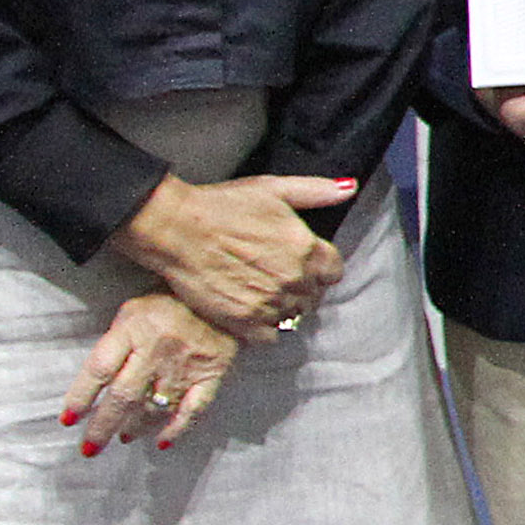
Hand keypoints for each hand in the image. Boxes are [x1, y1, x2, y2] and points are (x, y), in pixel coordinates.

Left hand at [64, 292, 242, 453]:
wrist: (222, 296)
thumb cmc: (169, 303)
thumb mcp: (132, 310)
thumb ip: (115, 342)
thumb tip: (96, 383)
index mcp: (133, 329)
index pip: (99, 369)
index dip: (80, 397)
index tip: (68, 419)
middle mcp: (156, 350)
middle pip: (123, 396)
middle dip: (103, 426)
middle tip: (90, 448)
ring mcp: (186, 364)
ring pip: (155, 407)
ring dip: (136, 427)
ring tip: (125, 435)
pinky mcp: (212, 373)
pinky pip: (194, 409)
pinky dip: (178, 428)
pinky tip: (163, 442)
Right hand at [107, 170, 354, 340]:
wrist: (176, 229)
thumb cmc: (221, 206)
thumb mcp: (273, 189)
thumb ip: (315, 191)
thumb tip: (349, 187)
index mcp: (306, 248)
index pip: (333, 271)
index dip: (320, 268)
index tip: (304, 265)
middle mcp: (293, 279)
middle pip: (313, 295)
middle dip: (301, 287)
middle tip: (276, 276)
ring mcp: (269, 303)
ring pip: (292, 315)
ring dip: (282, 306)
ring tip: (260, 291)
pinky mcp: (243, 322)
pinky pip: (269, 336)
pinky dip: (263, 327)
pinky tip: (250, 310)